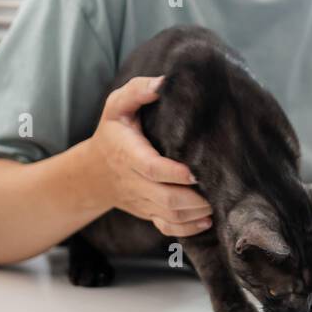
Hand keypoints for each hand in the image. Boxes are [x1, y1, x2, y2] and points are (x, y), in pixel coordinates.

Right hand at [83, 75, 211, 236]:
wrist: (94, 172)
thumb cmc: (112, 133)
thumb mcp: (116, 106)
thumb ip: (137, 91)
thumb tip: (165, 82)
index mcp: (129, 154)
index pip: (153, 169)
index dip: (175, 174)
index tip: (196, 171)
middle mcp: (135, 182)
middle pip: (166, 199)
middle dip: (194, 199)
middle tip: (218, 190)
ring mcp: (142, 201)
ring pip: (170, 216)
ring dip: (196, 214)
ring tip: (218, 203)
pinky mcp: (148, 212)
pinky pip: (167, 228)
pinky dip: (187, 230)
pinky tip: (206, 221)